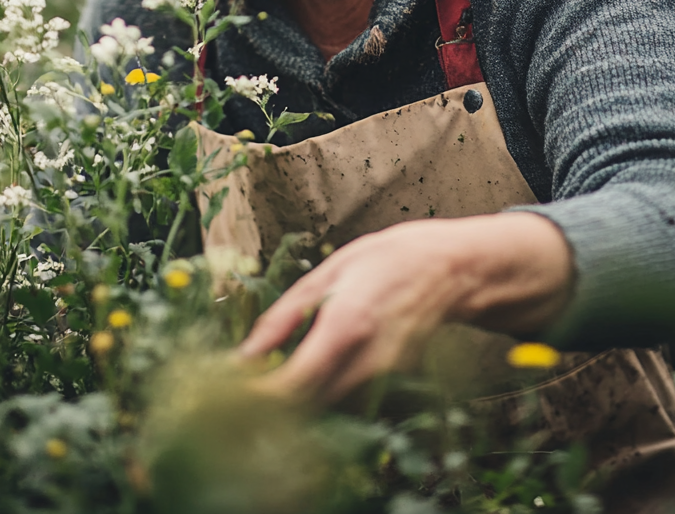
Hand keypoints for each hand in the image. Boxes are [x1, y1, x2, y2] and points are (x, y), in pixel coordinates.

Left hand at [238, 213, 573, 402]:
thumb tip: (244, 356)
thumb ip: (283, 318)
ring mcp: (385, 378)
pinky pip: (347, 405)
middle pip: (307, 409)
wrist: (447, 269)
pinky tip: (305, 378)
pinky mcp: (393, 385)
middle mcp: (369, 361)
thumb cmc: (380, 261)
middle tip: (239, 391)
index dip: (256, 399)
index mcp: (346, 325)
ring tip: (269, 382)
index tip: (227, 392)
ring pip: (327, 413)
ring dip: (294, 406)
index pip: (293, 385)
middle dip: (268, 409)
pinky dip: (321, 400)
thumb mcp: (324, 275)